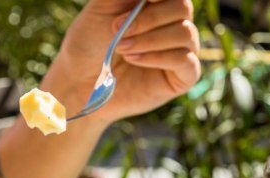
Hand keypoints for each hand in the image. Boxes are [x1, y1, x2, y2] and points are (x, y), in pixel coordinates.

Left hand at [48, 0, 199, 123]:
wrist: (83, 78)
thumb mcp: (103, 7)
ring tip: (122, 49)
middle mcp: (175, 23)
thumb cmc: (91, 41)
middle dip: (149, 18)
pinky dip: (158, 57)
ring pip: (185, 33)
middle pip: (182, 8)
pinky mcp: (185, 76)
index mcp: (158, 3)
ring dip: (150, 39)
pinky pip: (185, 60)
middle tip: (117, 29)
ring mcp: (183, 49)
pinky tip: (134, 60)